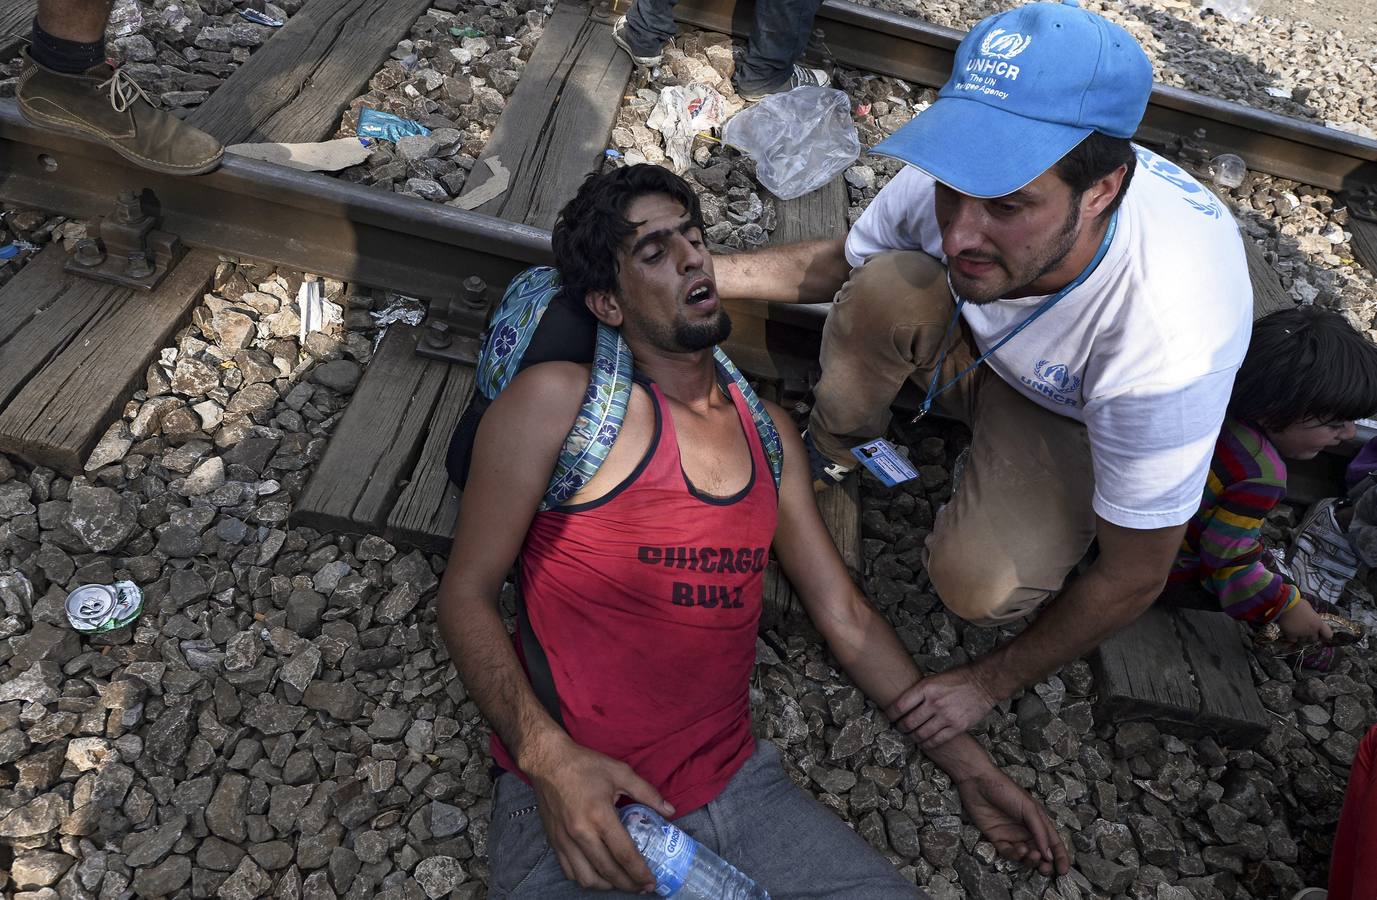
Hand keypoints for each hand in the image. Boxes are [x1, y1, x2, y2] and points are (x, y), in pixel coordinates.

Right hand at [523, 733, 674, 892]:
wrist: (548, 761)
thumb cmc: (584, 764)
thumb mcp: (620, 772)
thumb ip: (647, 793)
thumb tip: (670, 810)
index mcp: (600, 815)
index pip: (624, 854)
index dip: (640, 872)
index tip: (651, 881)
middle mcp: (581, 832)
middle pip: (608, 871)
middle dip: (628, 884)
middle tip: (642, 887)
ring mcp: (565, 840)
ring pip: (587, 878)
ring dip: (607, 885)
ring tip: (621, 881)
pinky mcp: (554, 841)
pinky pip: (570, 871)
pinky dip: (586, 878)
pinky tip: (598, 874)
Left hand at [885, 665, 998, 748]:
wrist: (984, 682)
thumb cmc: (958, 678)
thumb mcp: (934, 678)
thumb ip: (920, 691)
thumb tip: (903, 703)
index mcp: (926, 688)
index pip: (900, 705)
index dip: (890, 714)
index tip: (888, 716)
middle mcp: (934, 703)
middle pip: (908, 722)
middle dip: (901, 727)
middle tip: (899, 728)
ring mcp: (946, 716)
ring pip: (921, 734)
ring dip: (913, 737)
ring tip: (911, 735)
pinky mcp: (957, 727)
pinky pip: (937, 740)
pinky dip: (927, 743)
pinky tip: (924, 742)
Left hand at [955, 769, 1069, 876]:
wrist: (978, 782)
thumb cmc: (1006, 790)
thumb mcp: (1029, 808)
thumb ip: (1039, 831)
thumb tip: (1048, 854)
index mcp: (1038, 821)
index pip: (1053, 842)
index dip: (1060, 857)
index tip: (1064, 870)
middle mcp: (1026, 830)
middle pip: (1039, 853)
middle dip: (1044, 863)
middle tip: (1045, 869)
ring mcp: (1011, 835)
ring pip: (1024, 856)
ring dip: (1030, 859)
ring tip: (1031, 854)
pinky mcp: (996, 838)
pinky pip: (1008, 852)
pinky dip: (1014, 855)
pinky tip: (1018, 850)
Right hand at [1277, 600, 1333, 644]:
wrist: (1284, 604)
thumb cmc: (1298, 603)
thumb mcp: (1309, 608)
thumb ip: (1312, 616)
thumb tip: (1310, 617)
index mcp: (1318, 623)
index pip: (1328, 635)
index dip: (1324, 635)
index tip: (1320, 633)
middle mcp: (1312, 630)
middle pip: (1314, 639)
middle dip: (1310, 635)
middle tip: (1305, 629)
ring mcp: (1301, 634)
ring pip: (1303, 641)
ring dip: (1301, 636)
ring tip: (1295, 629)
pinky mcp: (1291, 635)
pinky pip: (1293, 640)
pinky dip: (1292, 637)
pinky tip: (1289, 631)